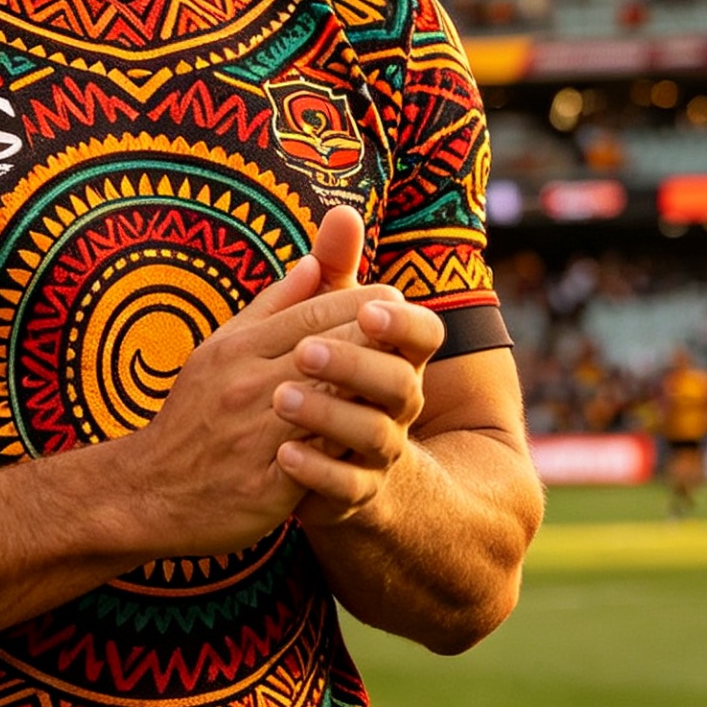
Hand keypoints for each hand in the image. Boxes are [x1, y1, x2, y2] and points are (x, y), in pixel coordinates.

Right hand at [119, 247, 407, 557]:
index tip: (393, 298)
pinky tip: (376, 436)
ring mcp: (256, 437)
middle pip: (333, 350)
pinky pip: (321, 461)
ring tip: (402, 382)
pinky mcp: (265, 486)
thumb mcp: (220, 349)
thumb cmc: (193, 415)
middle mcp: (247, 387)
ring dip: (372, 391)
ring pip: (334, 403)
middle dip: (378, 339)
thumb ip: (271, 306)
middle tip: (411, 335)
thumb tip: (313, 263)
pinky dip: (350, 446)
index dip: (363, 302)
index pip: (315, 312)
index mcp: (238, 349)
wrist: (149, 491)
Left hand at [272, 209, 445, 525]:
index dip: (404, 324)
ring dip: (328, 414)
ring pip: (373, 436)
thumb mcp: (329, 328)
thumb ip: (336, 274)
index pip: (425, 336)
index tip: (370, 309)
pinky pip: (344, 486)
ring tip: (280, 397)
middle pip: (399, 384)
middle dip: (356, 364)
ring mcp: (380, 453)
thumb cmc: (331, 381)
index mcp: (397, 359)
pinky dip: (316, 471)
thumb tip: (342, 212)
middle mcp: (398, 406)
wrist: (329, 467)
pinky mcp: (353, 494)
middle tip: (305, 350)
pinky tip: (282, 454)